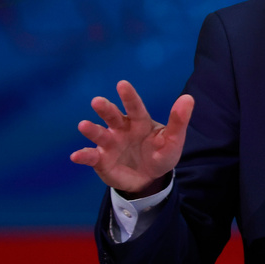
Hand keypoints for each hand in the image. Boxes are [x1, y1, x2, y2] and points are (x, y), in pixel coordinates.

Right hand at [71, 80, 194, 196]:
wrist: (150, 178)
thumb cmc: (160, 153)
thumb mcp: (172, 140)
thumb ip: (178, 121)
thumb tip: (189, 98)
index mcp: (139, 122)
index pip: (135, 107)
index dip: (129, 97)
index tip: (122, 84)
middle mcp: (121, 129)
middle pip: (113, 116)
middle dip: (105, 109)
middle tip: (97, 101)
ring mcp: (110, 144)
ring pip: (99, 134)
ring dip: (91, 130)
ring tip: (83, 125)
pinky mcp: (101, 160)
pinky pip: (91, 157)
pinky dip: (83, 155)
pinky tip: (76, 156)